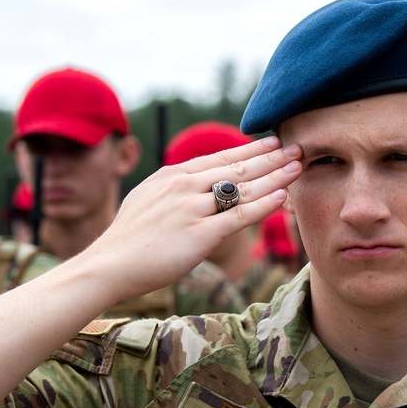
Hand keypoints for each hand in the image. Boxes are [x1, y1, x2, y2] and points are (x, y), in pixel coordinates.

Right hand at [79, 136, 301, 302]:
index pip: (220, 157)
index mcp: (173, 175)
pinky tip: (281, 196)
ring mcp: (192, 209)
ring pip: (243, 188)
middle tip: (297, 147)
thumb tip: (195, 184)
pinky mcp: (200, 234)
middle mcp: (184, 186)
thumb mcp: (149, 200)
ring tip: (298, 166)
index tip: (273, 142)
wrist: (108, 265)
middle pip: (237, 167)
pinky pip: (239, 216)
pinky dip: (263, 204)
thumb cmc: (129, 239)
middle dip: (271, 157)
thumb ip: (175, 190)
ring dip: (275, 176)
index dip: (250, 149)